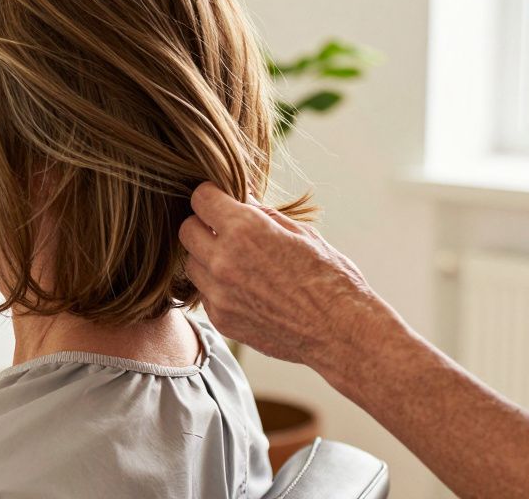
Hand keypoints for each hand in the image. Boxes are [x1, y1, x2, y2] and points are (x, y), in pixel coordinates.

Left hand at [178, 182, 382, 369]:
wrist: (342, 332)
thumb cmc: (331, 278)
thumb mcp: (301, 233)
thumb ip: (263, 214)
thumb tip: (242, 197)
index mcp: (245, 229)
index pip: (200, 198)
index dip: (211, 195)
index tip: (221, 200)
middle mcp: (223, 259)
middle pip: (186, 230)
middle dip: (203, 225)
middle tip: (226, 231)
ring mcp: (219, 293)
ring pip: (191, 263)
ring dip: (206, 258)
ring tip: (238, 262)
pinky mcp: (221, 319)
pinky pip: (205, 294)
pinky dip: (217, 288)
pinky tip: (244, 289)